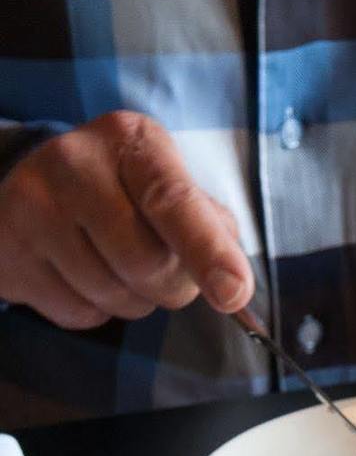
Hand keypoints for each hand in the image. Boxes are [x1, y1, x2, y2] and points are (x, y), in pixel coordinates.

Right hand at [0, 111, 253, 329]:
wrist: (29, 193)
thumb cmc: (119, 195)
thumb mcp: (166, 188)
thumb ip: (207, 226)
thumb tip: (231, 280)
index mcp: (130, 141)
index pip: (173, 200)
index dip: (206, 250)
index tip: (234, 292)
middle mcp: (75, 162)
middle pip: (148, 264)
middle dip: (169, 286)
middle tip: (158, 270)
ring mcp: (35, 207)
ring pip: (113, 296)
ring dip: (131, 301)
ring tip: (112, 265)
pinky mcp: (11, 252)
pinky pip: (79, 314)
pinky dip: (93, 310)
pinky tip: (79, 276)